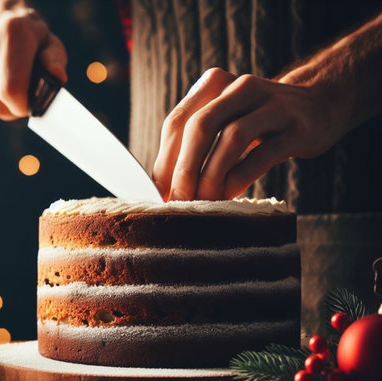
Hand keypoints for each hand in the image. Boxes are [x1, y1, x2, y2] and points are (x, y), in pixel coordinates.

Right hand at [0, 7, 66, 120]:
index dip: (23, 107)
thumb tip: (57, 76)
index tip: (31, 104)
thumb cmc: (32, 43)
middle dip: (13, 112)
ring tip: (8, 92)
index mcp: (13, 33)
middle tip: (22, 100)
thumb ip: (55, 61)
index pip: (10, 90)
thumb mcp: (51, 47)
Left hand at [153, 68, 345, 200]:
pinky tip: (229, 195)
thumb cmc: (258, 122)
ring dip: (212, 176)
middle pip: (200, 126)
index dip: (164, 161)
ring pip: (231, 138)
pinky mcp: (295, 127)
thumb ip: (195, 145)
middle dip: (184, 169)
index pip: (177, 123)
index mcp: (215, 85)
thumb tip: (163, 186)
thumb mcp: (225, 121)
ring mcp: (272, 104)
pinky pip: (261, 155)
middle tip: (179, 200)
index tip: (159, 193)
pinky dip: (240, 179)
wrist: (316, 106)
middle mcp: (241, 88)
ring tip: (204, 201)